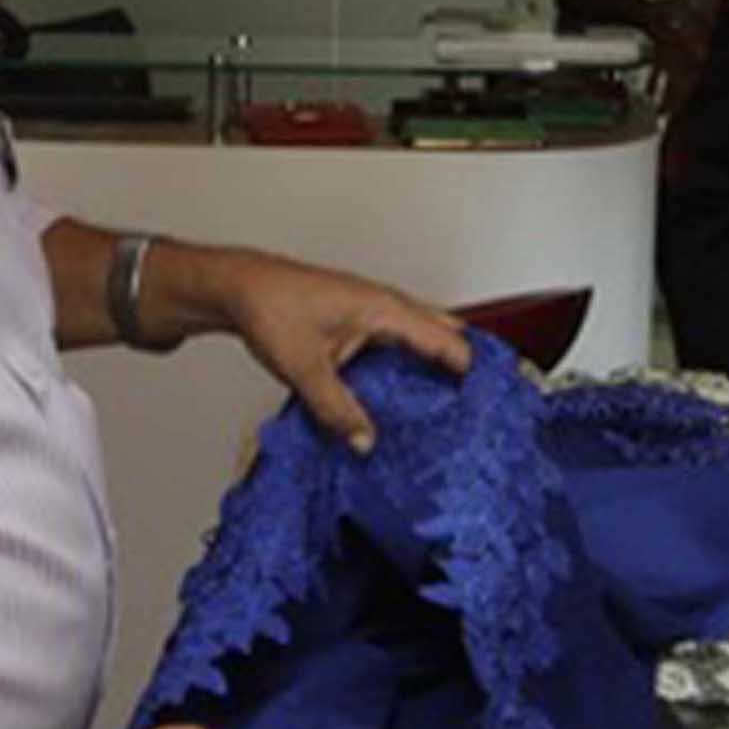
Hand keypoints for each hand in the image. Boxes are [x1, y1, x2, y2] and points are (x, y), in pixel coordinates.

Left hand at [200, 248, 471, 453]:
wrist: (239, 287)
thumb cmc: (271, 309)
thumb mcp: (305, 369)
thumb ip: (337, 409)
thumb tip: (364, 441)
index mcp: (385, 309)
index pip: (447, 341)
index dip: (472, 371)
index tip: (489, 402)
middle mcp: (385, 305)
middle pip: (444, 333)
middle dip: (465, 364)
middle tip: (479, 404)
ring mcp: (372, 310)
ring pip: (421, 336)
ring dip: (436, 363)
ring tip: (449, 405)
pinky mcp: (358, 320)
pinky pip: (398, 341)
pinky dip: (409, 363)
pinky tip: (399, 394)